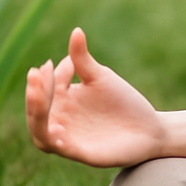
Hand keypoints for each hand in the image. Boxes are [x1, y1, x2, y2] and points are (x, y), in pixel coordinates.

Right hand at [25, 27, 166, 167]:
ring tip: (37, 95)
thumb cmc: (122, 102)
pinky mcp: (82, 154)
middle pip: (36, 110)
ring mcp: (68, 139)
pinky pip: (63, 149)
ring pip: (41, 132)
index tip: (54, 63)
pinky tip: (57, 128)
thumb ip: (83, 60)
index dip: (45, 76)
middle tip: (39, 73)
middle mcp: (60, 120)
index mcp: (62, 101)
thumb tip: (76, 30)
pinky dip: (56, 140)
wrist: (149, 127)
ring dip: (36, 114)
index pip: (44, 89)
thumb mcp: (100, 77)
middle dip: (35, 92)